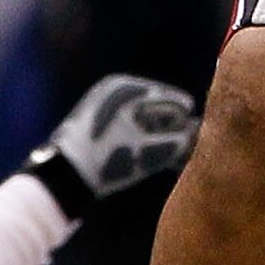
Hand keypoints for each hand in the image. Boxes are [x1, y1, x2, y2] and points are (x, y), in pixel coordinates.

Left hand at [25, 72, 199, 213]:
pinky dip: (140, 135)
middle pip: (155, 107)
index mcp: (126, 88)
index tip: (200, 134)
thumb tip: (198, 136)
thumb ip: (177, 142)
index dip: (186, 118)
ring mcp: (102, 103)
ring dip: (157, 133)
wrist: (64, 176)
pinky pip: (126, 123)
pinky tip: (150, 153)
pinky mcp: (94, 119)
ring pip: (141, 117)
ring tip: (170, 153)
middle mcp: (113, 89)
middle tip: (186, 146)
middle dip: (172, 127)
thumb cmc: (108, 160)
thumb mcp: (147, 152)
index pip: (170, 98)